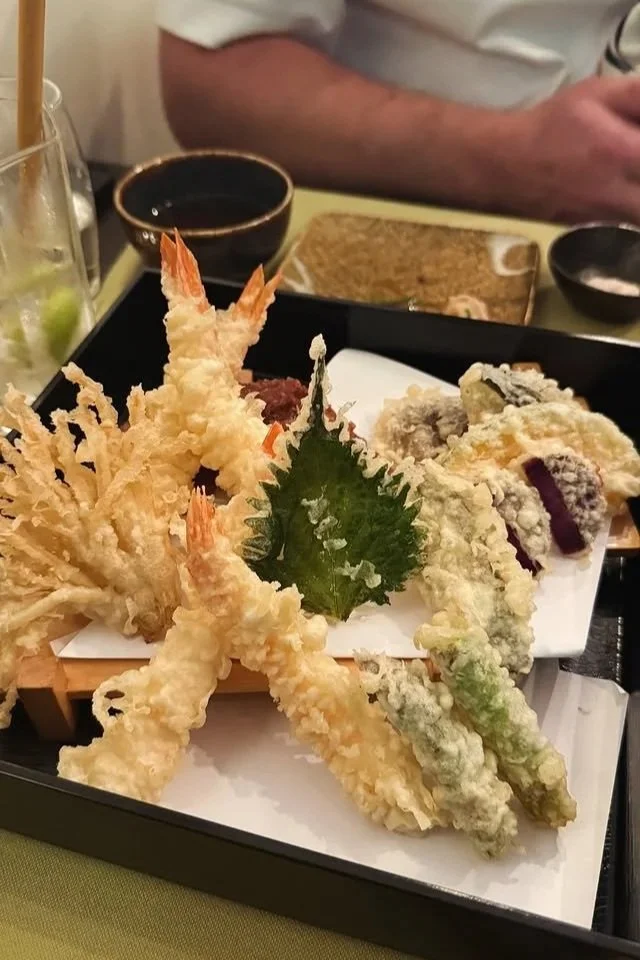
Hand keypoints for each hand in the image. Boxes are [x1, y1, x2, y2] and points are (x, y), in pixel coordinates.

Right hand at [497, 75, 639, 222]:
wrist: (506, 165)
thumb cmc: (554, 124)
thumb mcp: (598, 94)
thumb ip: (639, 96)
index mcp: (624, 153)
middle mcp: (619, 194)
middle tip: (638, 162)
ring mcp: (607, 220)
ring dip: (639, 205)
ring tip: (632, 182)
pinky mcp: (597, 232)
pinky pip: (631, 231)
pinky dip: (635, 217)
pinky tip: (628, 198)